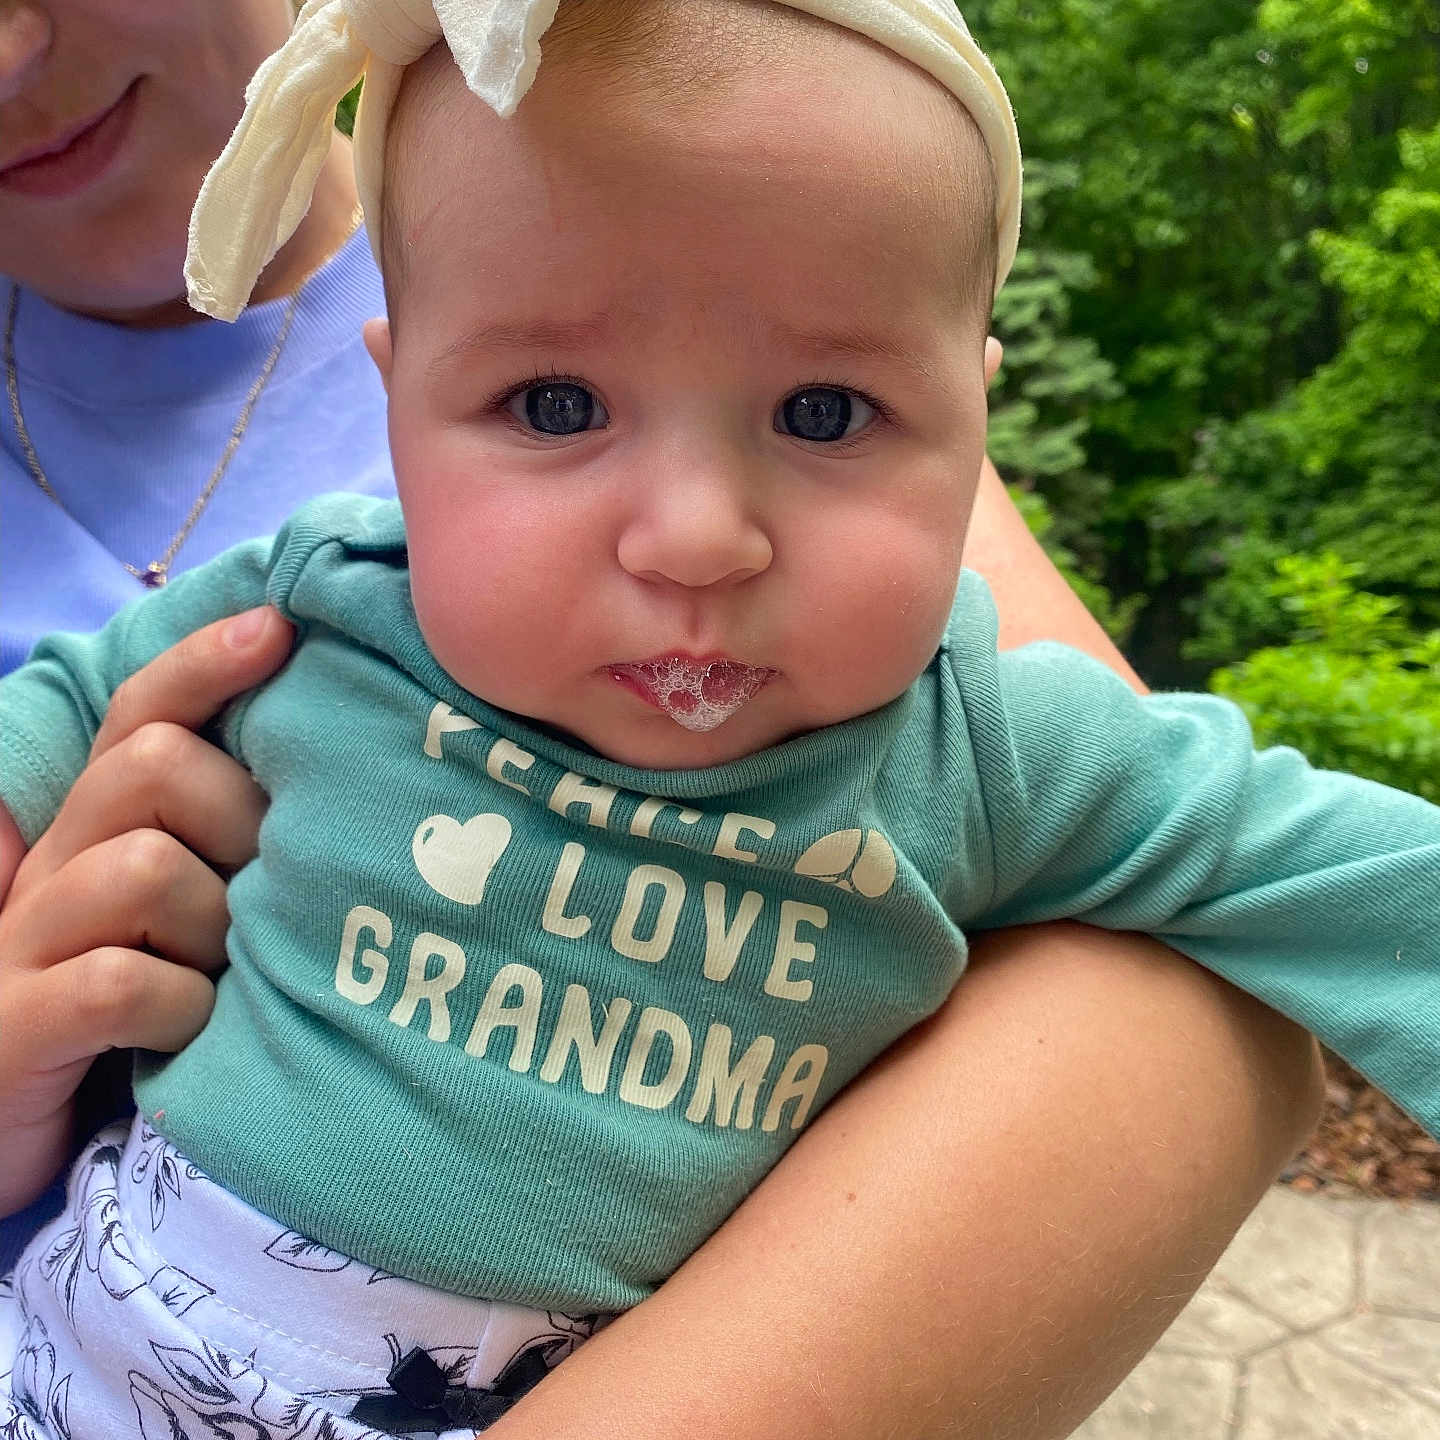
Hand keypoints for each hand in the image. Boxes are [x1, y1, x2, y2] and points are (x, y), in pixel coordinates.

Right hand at [0, 607, 293, 1215]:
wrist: (18, 1136)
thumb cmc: (141, 1022)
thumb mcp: (191, 924)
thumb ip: (235, 854)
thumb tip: (348, 796)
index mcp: (94, 833)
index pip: (140, 714)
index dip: (206, 665)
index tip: (283, 629)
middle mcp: (51, 868)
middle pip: (154, 769)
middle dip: (240, 820)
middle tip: (265, 895)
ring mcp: (21, 946)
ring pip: (145, 868)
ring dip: (216, 927)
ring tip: (227, 981)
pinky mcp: (13, 1027)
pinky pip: (121, 981)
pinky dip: (181, 1008)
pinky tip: (191, 1035)